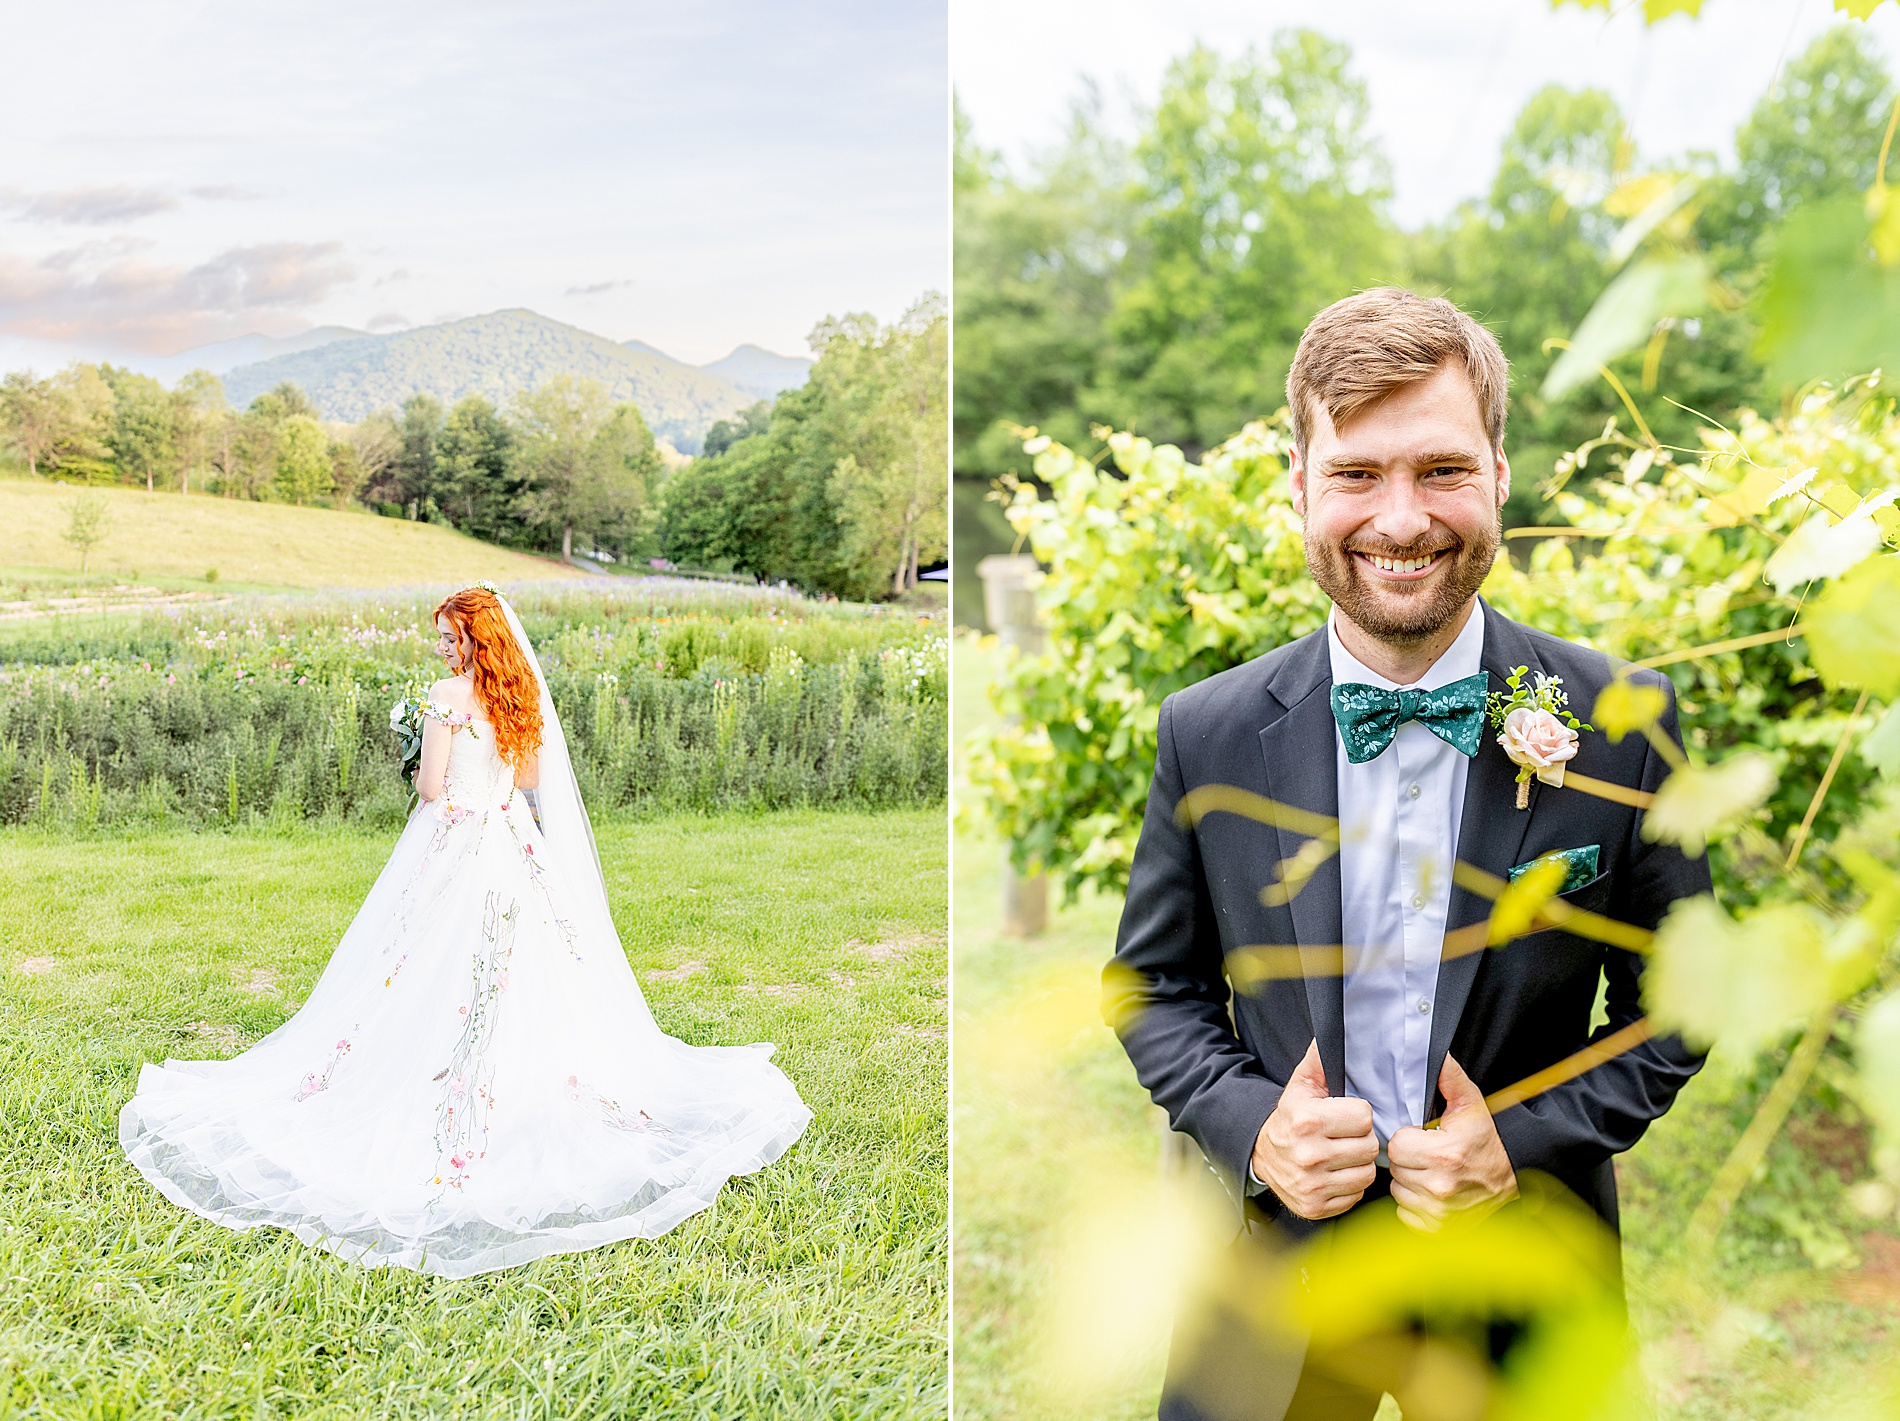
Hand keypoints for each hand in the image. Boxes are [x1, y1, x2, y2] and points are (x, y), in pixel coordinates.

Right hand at [1251, 1039, 1377, 1220]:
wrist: (1261, 1155)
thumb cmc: (1290, 1118)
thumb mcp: (1301, 1085)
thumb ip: (1320, 1060)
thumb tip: (1334, 1030)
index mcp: (1308, 1120)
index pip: (1364, 1117)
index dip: (1357, 1114)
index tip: (1343, 1116)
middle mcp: (1309, 1155)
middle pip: (1369, 1147)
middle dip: (1360, 1140)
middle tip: (1343, 1137)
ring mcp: (1312, 1185)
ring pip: (1367, 1174)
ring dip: (1358, 1164)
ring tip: (1340, 1155)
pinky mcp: (1315, 1207)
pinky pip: (1355, 1196)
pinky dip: (1348, 1186)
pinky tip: (1334, 1174)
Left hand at [1387, 1054, 1517, 1231]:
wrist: (1514, 1180)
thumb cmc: (1488, 1141)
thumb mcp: (1471, 1104)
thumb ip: (1447, 1077)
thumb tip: (1432, 1052)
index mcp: (1445, 1155)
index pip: (1396, 1145)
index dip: (1407, 1139)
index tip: (1424, 1138)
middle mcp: (1441, 1188)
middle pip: (1395, 1169)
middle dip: (1408, 1159)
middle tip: (1428, 1154)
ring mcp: (1440, 1213)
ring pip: (1399, 1192)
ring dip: (1410, 1182)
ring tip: (1432, 1172)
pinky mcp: (1439, 1229)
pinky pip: (1406, 1214)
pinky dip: (1415, 1205)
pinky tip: (1433, 1193)